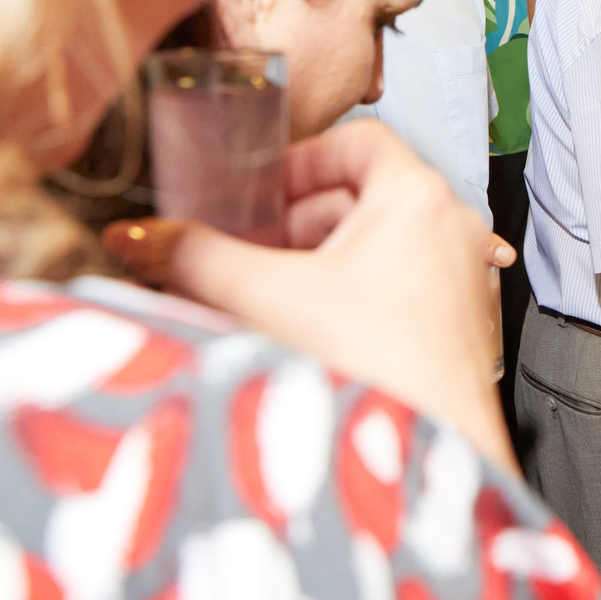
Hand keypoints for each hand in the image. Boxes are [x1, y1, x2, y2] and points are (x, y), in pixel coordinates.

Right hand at [104, 121, 516, 473]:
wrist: (421, 458)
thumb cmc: (373, 371)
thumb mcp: (262, 297)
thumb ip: (194, 256)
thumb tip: (141, 237)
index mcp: (419, 198)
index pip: (357, 141)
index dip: (296, 161)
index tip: (254, 192)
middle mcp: (452, 231)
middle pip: (360, 197)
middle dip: (293, 222)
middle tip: (243, 249)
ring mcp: (459, 281)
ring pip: (375, 247)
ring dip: (315, 262)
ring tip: (261, 295)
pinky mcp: (452, 329)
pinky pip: (394, 288)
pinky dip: (347, 296)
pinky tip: (301, 332)